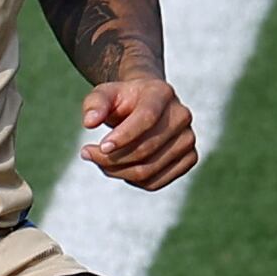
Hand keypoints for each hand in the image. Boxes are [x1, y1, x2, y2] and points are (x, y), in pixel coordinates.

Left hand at [77, 76, 196, 190]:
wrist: (149, 105)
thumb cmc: (123, 100)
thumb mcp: (105, 94)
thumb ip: (94, 104)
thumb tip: (89, 122)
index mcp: (162, 93)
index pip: (146, 118)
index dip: (123, 136)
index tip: (100, 147)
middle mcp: (181, 115)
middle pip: (145, 149)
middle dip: (111, 158)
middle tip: (87, 153)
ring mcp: (188, 139)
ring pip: (148, 170)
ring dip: (117, 171)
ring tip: (100, 161)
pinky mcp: (190, 158)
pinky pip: (155, 182)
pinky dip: (132, 180)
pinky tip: (121, 167)